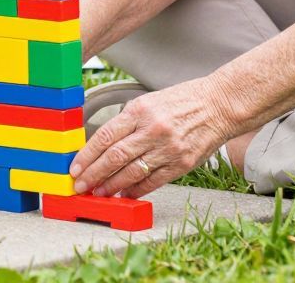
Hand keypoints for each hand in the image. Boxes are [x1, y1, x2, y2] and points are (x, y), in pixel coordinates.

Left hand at [69, 76, 229, 198]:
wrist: (219, 105)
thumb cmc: (183, 101)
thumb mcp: (149, 102)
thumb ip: (128, 122)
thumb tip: (103, 146)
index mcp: (140, 110)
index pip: (105, 136)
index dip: (87, 155)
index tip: (75, 167)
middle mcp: (152, 130)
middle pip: (115, 157)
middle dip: (93, 174)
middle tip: (80, 185)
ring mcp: (168, 149)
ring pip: (131, 173)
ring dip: (111, 185)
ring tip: (99, 191)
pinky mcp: (182, 164)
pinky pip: (153, 181)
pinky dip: (136, 189)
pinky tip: (125, 193)